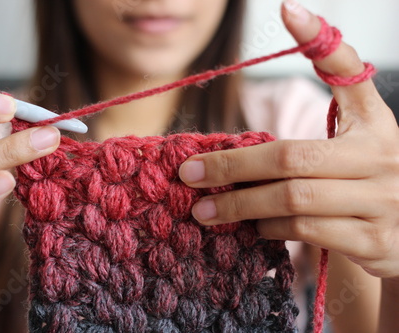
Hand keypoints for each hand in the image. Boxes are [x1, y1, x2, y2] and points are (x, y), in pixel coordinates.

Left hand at [179, 4, 398, 278]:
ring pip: (293, 199)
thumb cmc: (362, 180)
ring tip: (207, 210)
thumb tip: (275, 67)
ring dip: (241, 205)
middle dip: (231, 168)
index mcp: (375, 124)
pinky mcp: (373, 241)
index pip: (349, 72)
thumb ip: (315, 119)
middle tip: (189, 175)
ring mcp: (382, 202)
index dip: (320, 39)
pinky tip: (254, 226)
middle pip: (290, 157)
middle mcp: (382, 158)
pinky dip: (269, 228)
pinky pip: (304, 230)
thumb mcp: (351, 144)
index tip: (286, 9)